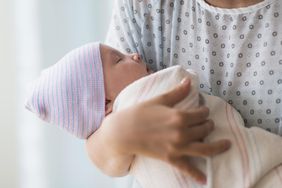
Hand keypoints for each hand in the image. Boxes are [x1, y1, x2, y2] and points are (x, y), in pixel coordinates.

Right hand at [102, 78, 230, 183]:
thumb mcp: (159, 100)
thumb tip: (189, 80)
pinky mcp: (170, 158)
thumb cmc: (139, 114)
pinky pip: (187, 168)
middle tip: (207, 123)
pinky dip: (197, 175)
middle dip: (208, 124)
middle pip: (205, 129)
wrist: (123, 132)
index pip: (202, 114)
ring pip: (205, 149)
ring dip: (218, 147)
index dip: (205, 111)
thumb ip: (176, 92)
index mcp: (179, 116)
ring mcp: (177, 147)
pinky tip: (204, 180)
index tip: (203, 110)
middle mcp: (182, 133)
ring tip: (227, 144)